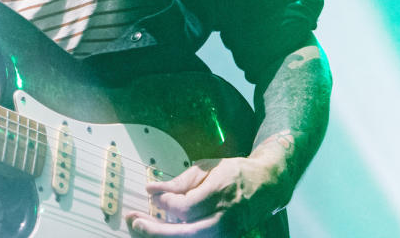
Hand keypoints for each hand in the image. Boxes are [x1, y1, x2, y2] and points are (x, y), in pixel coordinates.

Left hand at [124, 156, 287, 236]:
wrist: (265, 186)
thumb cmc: (234, 173)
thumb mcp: (207, 168)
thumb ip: (179, 181)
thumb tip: (152, 189)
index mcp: (219, 193)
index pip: (185, 207)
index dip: (165, 203)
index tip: (153, 195)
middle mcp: (223, 217)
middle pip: (185, 232)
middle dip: (156, 229)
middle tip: (134, 221)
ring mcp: (226, 231)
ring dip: (163, 234)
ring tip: (143, 226)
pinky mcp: (225, 237)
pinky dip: (178, 234)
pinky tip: (163, 228)